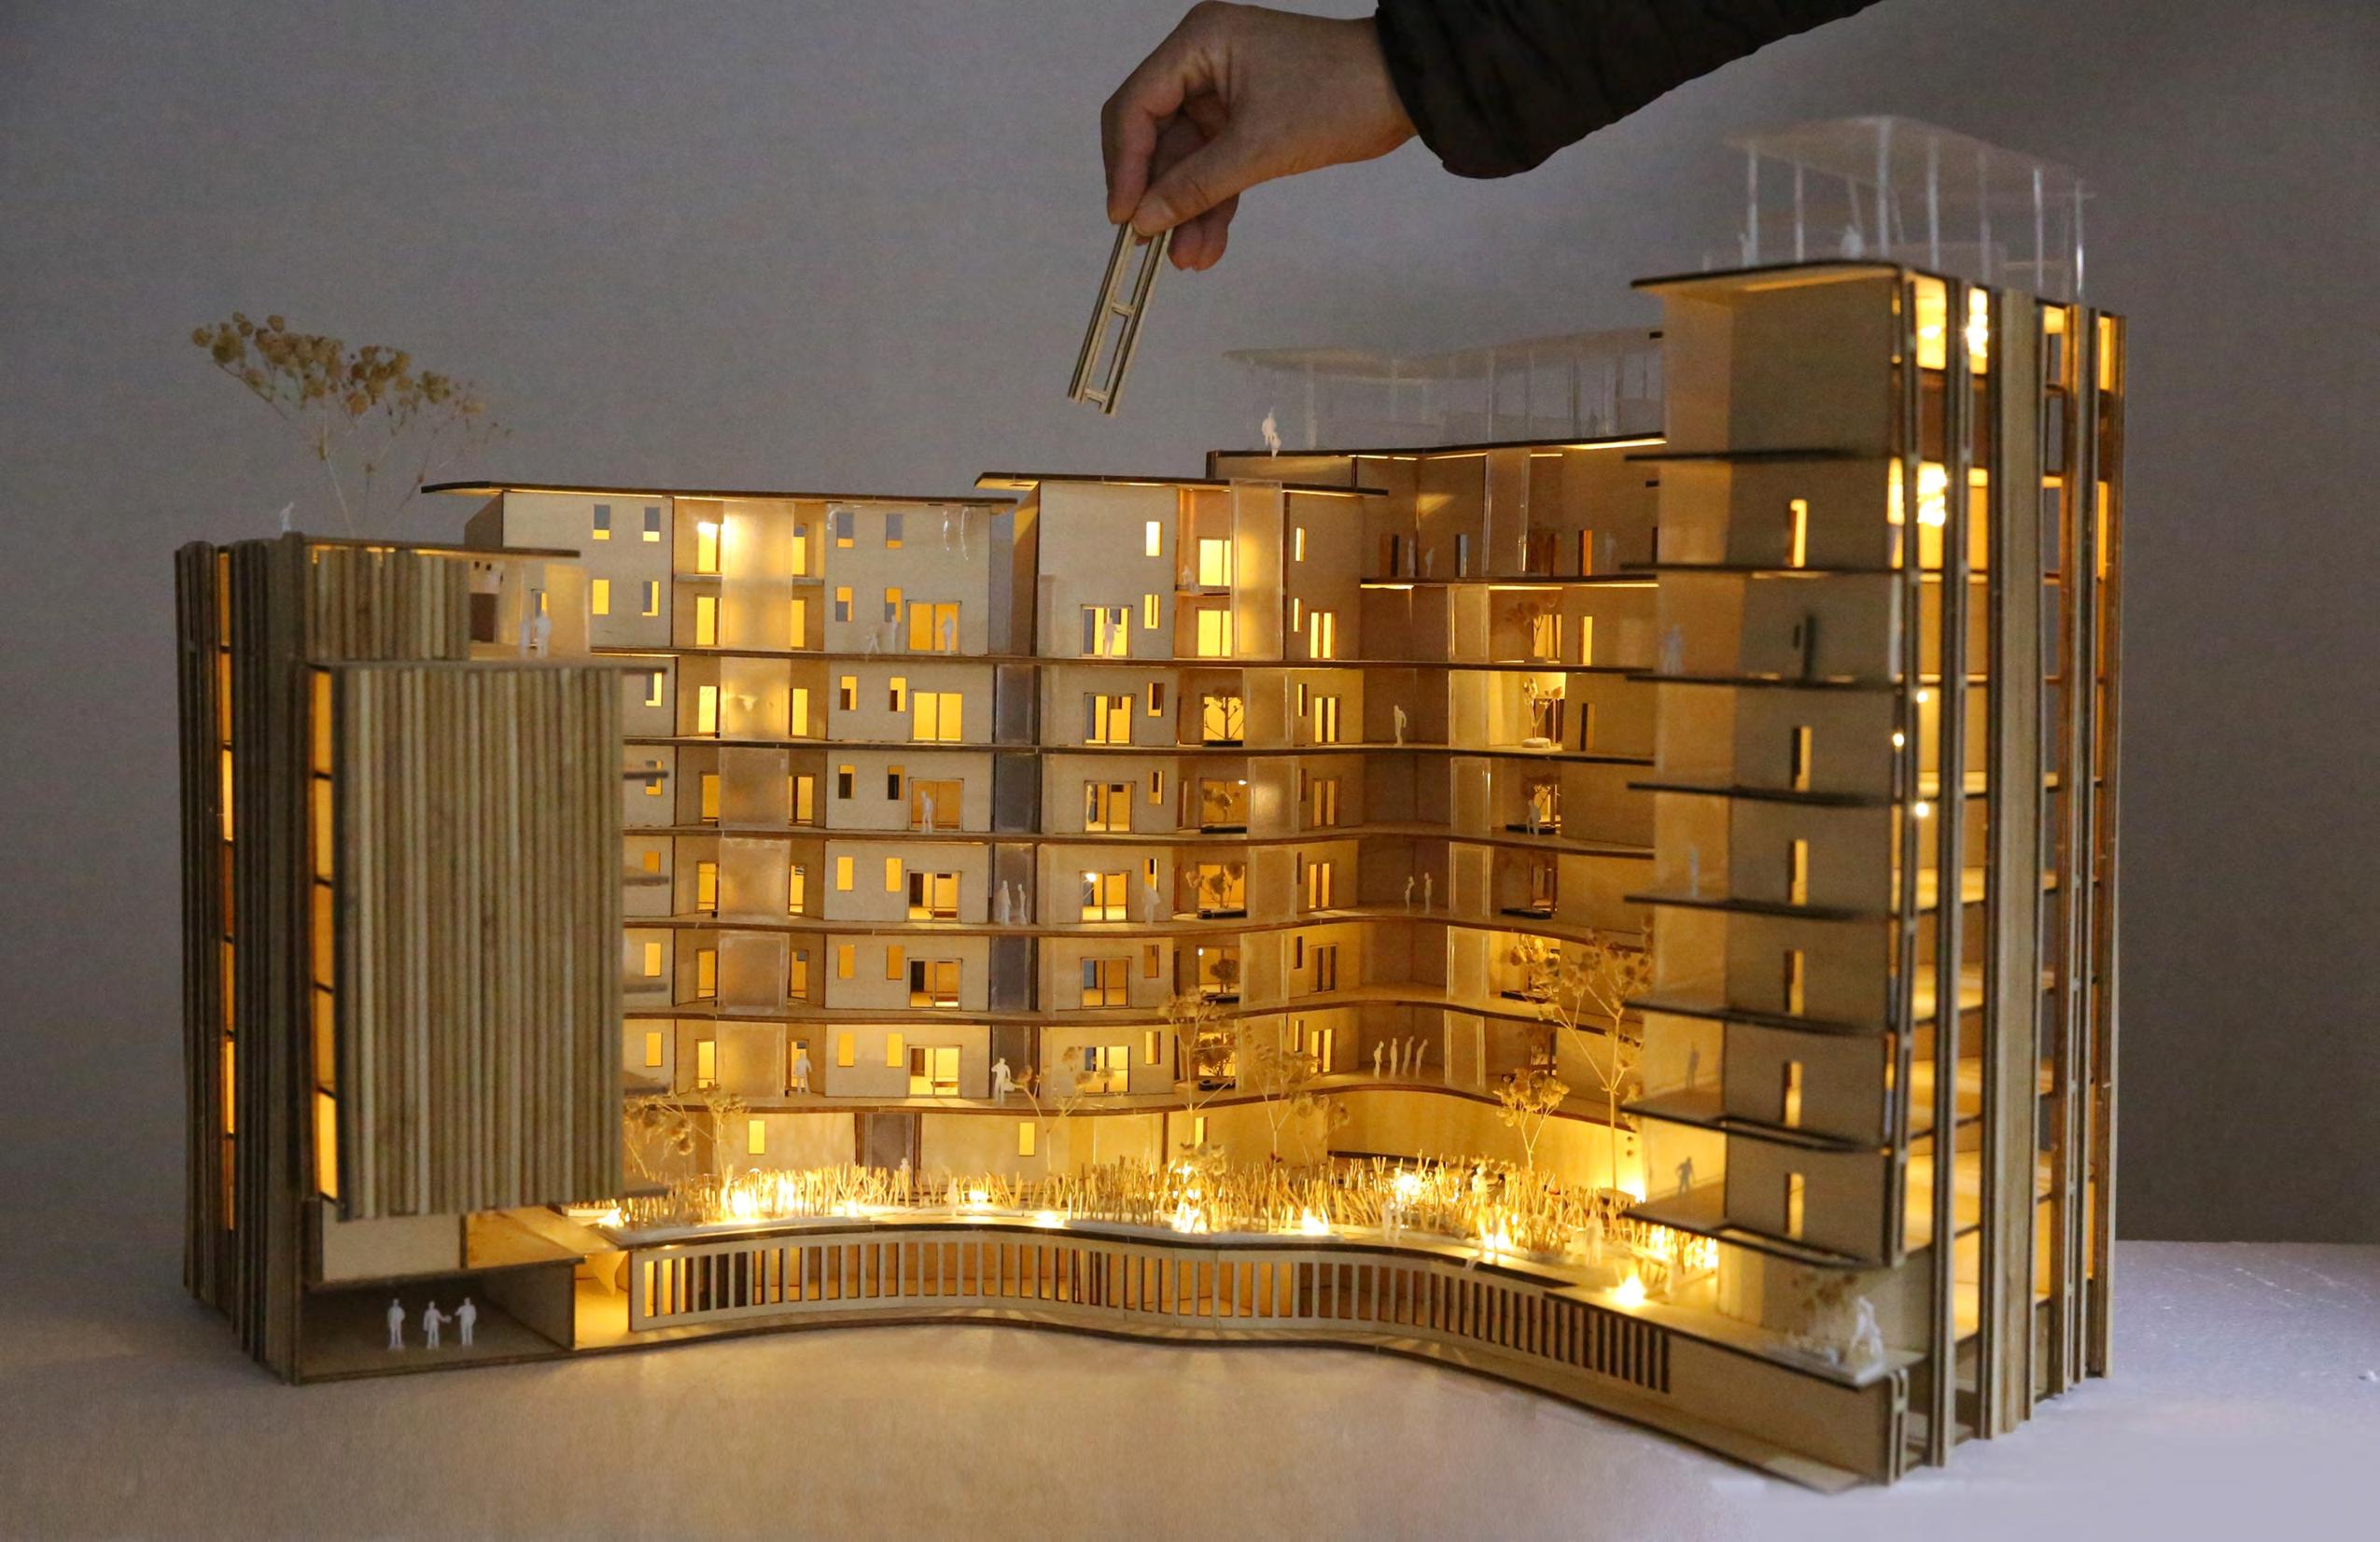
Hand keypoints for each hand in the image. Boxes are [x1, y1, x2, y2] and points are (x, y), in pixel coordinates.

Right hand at [1102, 3, 1413, 270]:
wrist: (1406, 91)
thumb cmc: (1339, 95)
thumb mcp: (1259, 148)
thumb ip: (1194, 186)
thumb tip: (1144, 222)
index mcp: (1197, 44)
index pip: (1135, 106)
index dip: (1124, 166)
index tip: (1125, 218)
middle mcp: (1202, 61)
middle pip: (1156, 137)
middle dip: (1159, 196)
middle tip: (1151, 247)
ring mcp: (1224, 91)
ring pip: (1187, 160)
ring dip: (1187, 210)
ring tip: (1187, 261)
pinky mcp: (1246, 119)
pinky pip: (1216, 166)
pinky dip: (1213, 203)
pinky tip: (1207, 246)